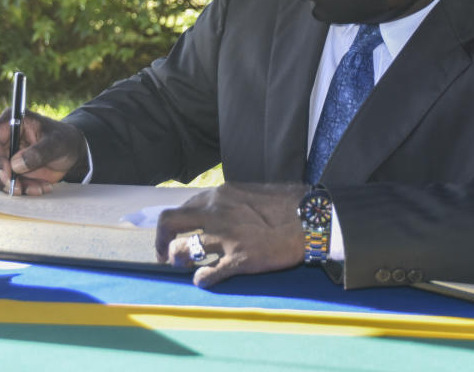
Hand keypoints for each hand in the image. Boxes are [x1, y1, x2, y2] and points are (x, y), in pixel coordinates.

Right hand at [0, 108, 87, 194]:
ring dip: (11, 186)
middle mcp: (1, 137)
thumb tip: (15, 165)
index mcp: (10, 122)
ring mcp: (1, 154)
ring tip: (38, 187)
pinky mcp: (5, 170)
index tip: (7, 174)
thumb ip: (39, 152)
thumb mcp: (58, 143)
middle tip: (17, 189)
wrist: (70, 153)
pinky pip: (2, 184)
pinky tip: (39, 187)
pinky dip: (19, 190)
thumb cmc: (64, 140)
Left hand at [155, 182, 308, 287]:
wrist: (312, 219)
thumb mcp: (250, 193)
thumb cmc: (287, 204)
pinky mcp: (239, 259)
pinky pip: (209, 274)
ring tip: (182, 266)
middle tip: (165, 255)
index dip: (172, 225)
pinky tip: (203, 281)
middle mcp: (216, 212)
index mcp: (219, 195)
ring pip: (182, 249)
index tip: (173, 235)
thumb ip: (229, 202)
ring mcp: (226, 236)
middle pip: (169, 223)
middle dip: (161, 241)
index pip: (181, 207)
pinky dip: (202, 280)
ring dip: (178, 260)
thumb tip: (216, 211)